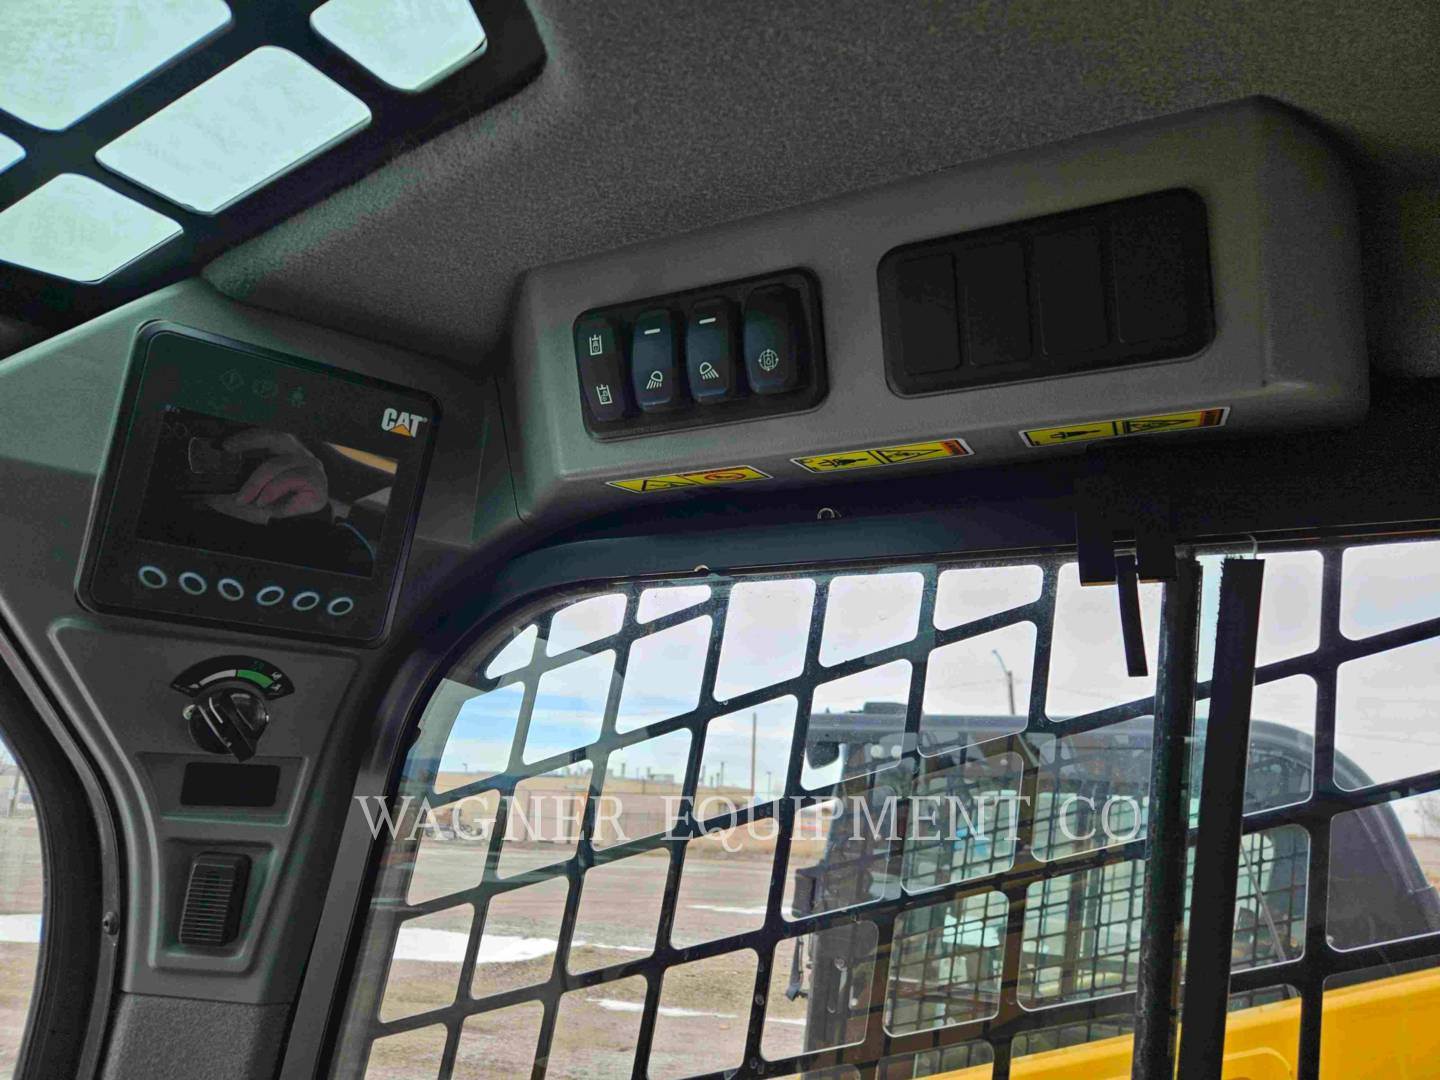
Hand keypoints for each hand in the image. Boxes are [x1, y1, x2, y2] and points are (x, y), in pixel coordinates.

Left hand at [203, 430, 328, 523]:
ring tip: (245, 498)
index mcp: (285, 454)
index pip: (267, 435)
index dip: (247, 436)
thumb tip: (209, 497)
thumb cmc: (283, 508)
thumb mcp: (252, 503)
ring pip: (278, 463)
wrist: (307, 526)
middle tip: (230, 449)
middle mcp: (299, 455)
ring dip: (257, 481)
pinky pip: (291, 478)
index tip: (226, 446)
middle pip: (278, 437)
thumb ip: (233, 499)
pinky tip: (263, 501)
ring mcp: (310, 465)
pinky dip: (273, 489)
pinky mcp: (315, 480)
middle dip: (251, 440)